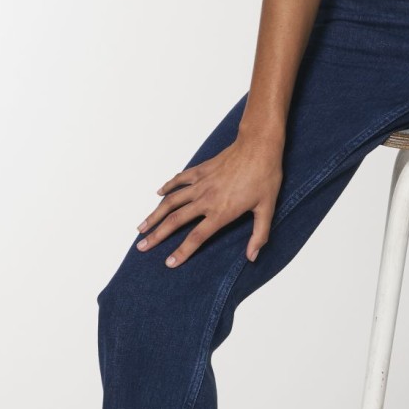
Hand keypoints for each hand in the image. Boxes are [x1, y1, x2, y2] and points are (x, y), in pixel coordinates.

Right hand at [135, 128, 283, 267]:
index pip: (197, 237)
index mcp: (221, 212)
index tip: (169, 263)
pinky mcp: (201, 170)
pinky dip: (168, 186)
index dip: (182, 251)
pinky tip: (158, 193)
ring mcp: (201, 183)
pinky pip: (179, 180)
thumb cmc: (265, 176)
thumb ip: (259, 235)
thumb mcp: (267, 208)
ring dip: (155, 215)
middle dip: (157, 235)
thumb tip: (252, 257)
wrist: (258, 146)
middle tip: (142, 247)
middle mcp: (206, 199)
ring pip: (171, 201)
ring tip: (141, 227)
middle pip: (175, 221)